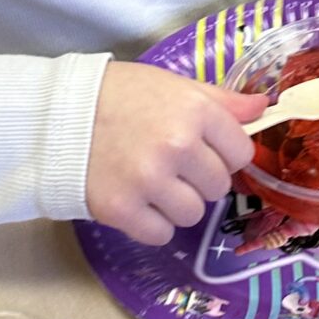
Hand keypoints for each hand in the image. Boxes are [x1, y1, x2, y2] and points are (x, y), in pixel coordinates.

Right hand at [84, 62, 262, 245]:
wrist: (54, 115)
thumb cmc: (117, 95)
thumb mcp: (171, 85)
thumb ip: (220, 100)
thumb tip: (265, 107)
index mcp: (194, 111)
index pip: (240, 152)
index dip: (223, 153)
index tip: (201, 149)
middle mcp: (177, 145)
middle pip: (218, 186)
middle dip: (199, 180)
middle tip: (170, 165)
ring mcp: (149, 180)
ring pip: (193, 214)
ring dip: (177, 204)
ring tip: (151, 183)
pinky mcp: (122, 209)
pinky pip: (161, 233)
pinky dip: (152, 224)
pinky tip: (137, 201)